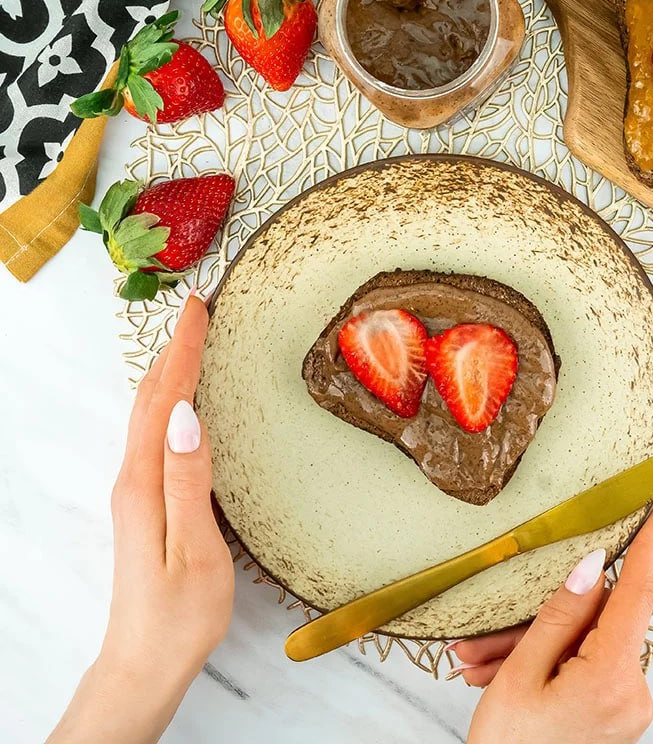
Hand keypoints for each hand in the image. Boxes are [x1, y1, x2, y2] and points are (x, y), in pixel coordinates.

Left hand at [48, 294, 233, 743]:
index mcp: (145, 484)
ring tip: (191, 339)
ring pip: (150, 415)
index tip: (198, 308)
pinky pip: (155, 434)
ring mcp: (135, 491)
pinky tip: (182, 400)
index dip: (182, 351)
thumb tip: (188, 416)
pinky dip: (169, 401)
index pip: (165, 401)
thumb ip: (188, 481)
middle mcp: (133, 480)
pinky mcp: (144, 502)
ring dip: (169, 371)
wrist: (143, 664)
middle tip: (197, 309)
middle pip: (151, 400)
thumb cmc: (178, 615)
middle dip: (174, 350)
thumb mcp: (193, 550)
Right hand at [453, 497, 652, 743]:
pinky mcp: (615, 716)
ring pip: (581, 646)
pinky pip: (582, 669)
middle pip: (592, 623)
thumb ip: (560, 614)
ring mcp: (626, 707)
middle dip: (537, 619)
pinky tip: (498, 675)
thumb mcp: (521, 676)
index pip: (638, 593)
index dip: (648, 543)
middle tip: (485, 635)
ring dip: (530, 648)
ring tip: (478, 664)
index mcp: (615, 676)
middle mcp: (632, 692)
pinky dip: (544, 666)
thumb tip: (592, 564)